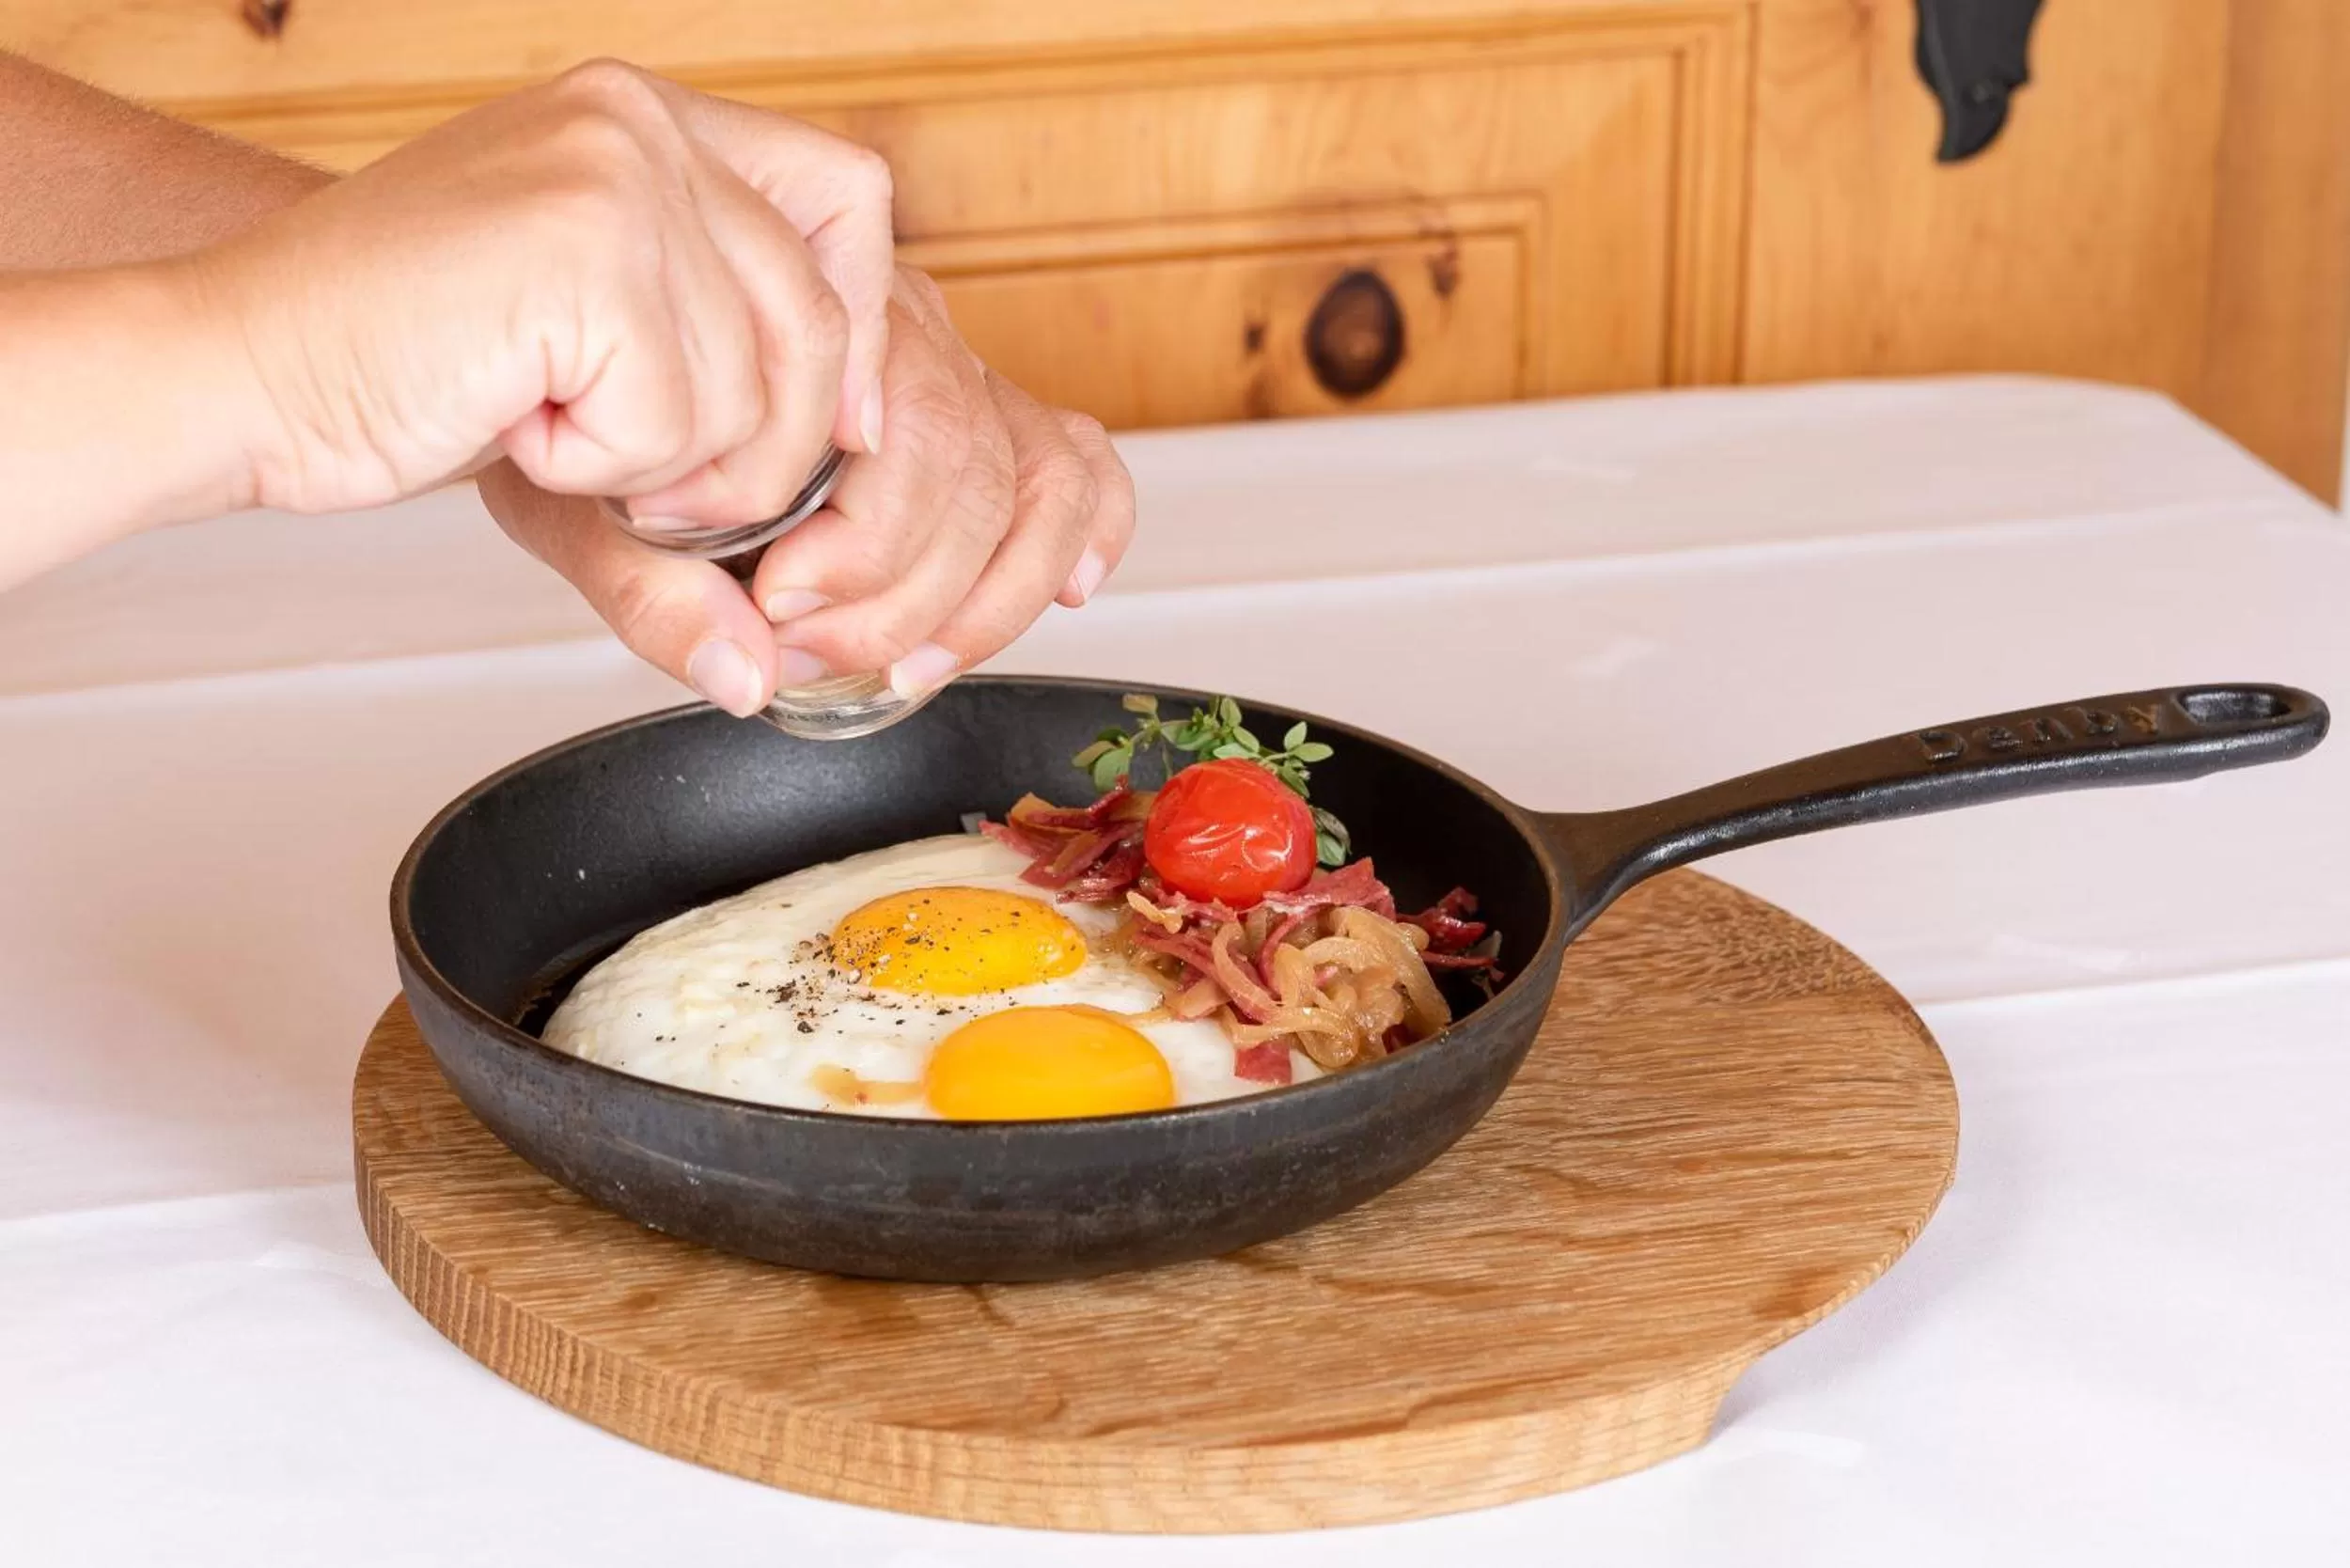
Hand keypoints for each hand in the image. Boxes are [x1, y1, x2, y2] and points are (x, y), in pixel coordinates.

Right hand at [190, 59, 892, 522]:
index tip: (848, 428)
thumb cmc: (396, 367)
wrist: (240, 370)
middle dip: (767, 452)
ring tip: (545, 422)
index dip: (866, 325)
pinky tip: (509, 414)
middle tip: (648, 484)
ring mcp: (614, 174)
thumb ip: (710, 488)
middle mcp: (639, 124)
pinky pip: (677, 421)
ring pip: (754, 390)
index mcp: (649, 122)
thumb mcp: (592, 410)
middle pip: (820, 317)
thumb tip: (765, 672)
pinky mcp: (584, 249)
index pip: (848, 195)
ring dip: (659, 464)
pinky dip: (597, 467)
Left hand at [482, 268, 1134, 714]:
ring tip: (904, 663)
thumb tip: (748, 676)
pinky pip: (1080, 463)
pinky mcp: (983, 416)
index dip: (863, 549)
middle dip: (904, 592)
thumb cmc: (578, 413)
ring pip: (1038, 476)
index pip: (903, 434)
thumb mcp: (572, 501)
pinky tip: (1067, 592)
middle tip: (809, 650)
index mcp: (812, 315)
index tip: (778, 606)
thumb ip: (652, 590)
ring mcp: (954, 367)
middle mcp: (900, 325)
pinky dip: (1085, 533)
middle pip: (973, 466)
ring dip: (987, 598)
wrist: (568, 345)